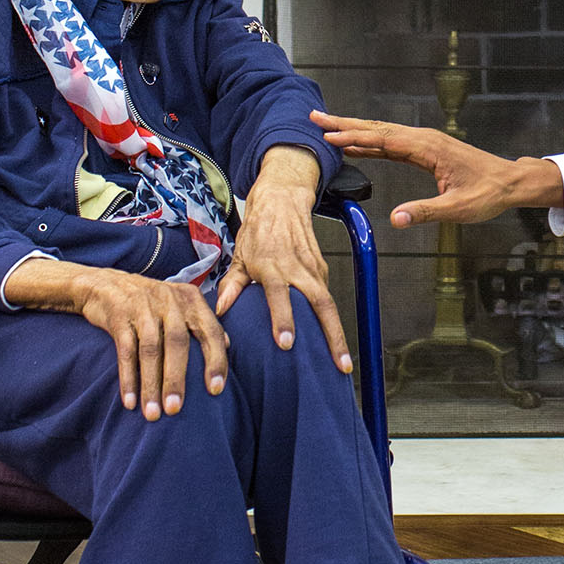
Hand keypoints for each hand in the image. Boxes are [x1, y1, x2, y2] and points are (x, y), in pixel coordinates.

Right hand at [4, 258, 228, 418]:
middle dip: (176, 379)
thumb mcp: (178, 304)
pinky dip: (128, 378)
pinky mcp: (119, 315)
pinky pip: (125, 350)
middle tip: (175, 410)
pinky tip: (130, 402)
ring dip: (151, 384)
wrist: (105, 284)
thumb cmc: (150, 303)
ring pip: (150, 350)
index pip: (210, 331)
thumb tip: (228, 345)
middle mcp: (169, 300)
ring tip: (152, 414)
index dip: (215, 360)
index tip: (216, 390)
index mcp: (190, 299)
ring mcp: (143, 306)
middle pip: (177, 343)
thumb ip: (201, 323)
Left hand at [214, 147, 352, 371]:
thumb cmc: (258, 230)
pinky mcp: (322, 269)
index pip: (279, 295)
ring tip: (342, 362)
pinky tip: (332, 343)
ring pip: (330, 303)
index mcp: (271, 264)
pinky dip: (331, 321)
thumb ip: (232, 284)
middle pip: (321, 304)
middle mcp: (297, 267)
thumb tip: (221, 310)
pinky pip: (327, 298)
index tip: (286, 343)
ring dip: (338, 332)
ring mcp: (313, 268)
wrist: (283, 200)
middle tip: (338, 364)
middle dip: (332, 335)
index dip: (283, 318)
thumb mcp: (239, 254)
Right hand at [312, 111, 560, 229]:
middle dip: (346, 124)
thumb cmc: (488, 193)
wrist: (510, 182)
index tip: (330, 137)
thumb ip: (426, 212)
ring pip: (383, 132)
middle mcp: (424, 139)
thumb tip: (396, 219)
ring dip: (355, 129)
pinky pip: (392, 142)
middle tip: (316, 117)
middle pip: (378, 129)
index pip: (385, 140)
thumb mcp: (457, 209)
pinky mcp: (426, 149)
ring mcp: (425, 141)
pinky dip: (371, 141)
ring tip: (328, 127)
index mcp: (429, 148)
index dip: (356, 138)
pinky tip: (357, 146)